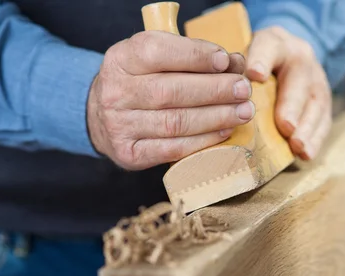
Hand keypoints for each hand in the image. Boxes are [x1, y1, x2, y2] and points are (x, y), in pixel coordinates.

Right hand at [87, 31, 254, 169]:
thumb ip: (190, 56)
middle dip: (214, 90)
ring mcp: (119, 125)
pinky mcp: (129, 153)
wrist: (101, 116)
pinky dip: (203, 140)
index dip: (195, 56)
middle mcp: (115, 92)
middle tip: (243, 89)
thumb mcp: (154, 58)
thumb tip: (234, 64)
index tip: (226, 60)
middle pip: (171, 91)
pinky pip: (173, 148)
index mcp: (120, 60)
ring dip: (216, 117)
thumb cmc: (140, 82)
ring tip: (243, 111)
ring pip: (175, 122)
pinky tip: (224, 131)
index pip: (158, 52)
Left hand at [246, 27, 331, 160]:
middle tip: (286, 126)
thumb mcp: (244, 56)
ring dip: (306, 127)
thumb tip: (216, 102)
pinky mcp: (324, 100)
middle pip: (298, 80)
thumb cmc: (256, 61)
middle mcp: (300, 58)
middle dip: (291, 105)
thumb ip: (233, 72)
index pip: (268, 47)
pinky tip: (306, 154)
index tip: (254, 75)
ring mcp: (316, 79)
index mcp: (274, 43)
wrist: (287, 55)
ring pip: (315, 103)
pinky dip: (316, 139)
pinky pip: (323, 120)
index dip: (261, 60)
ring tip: (297, 146)